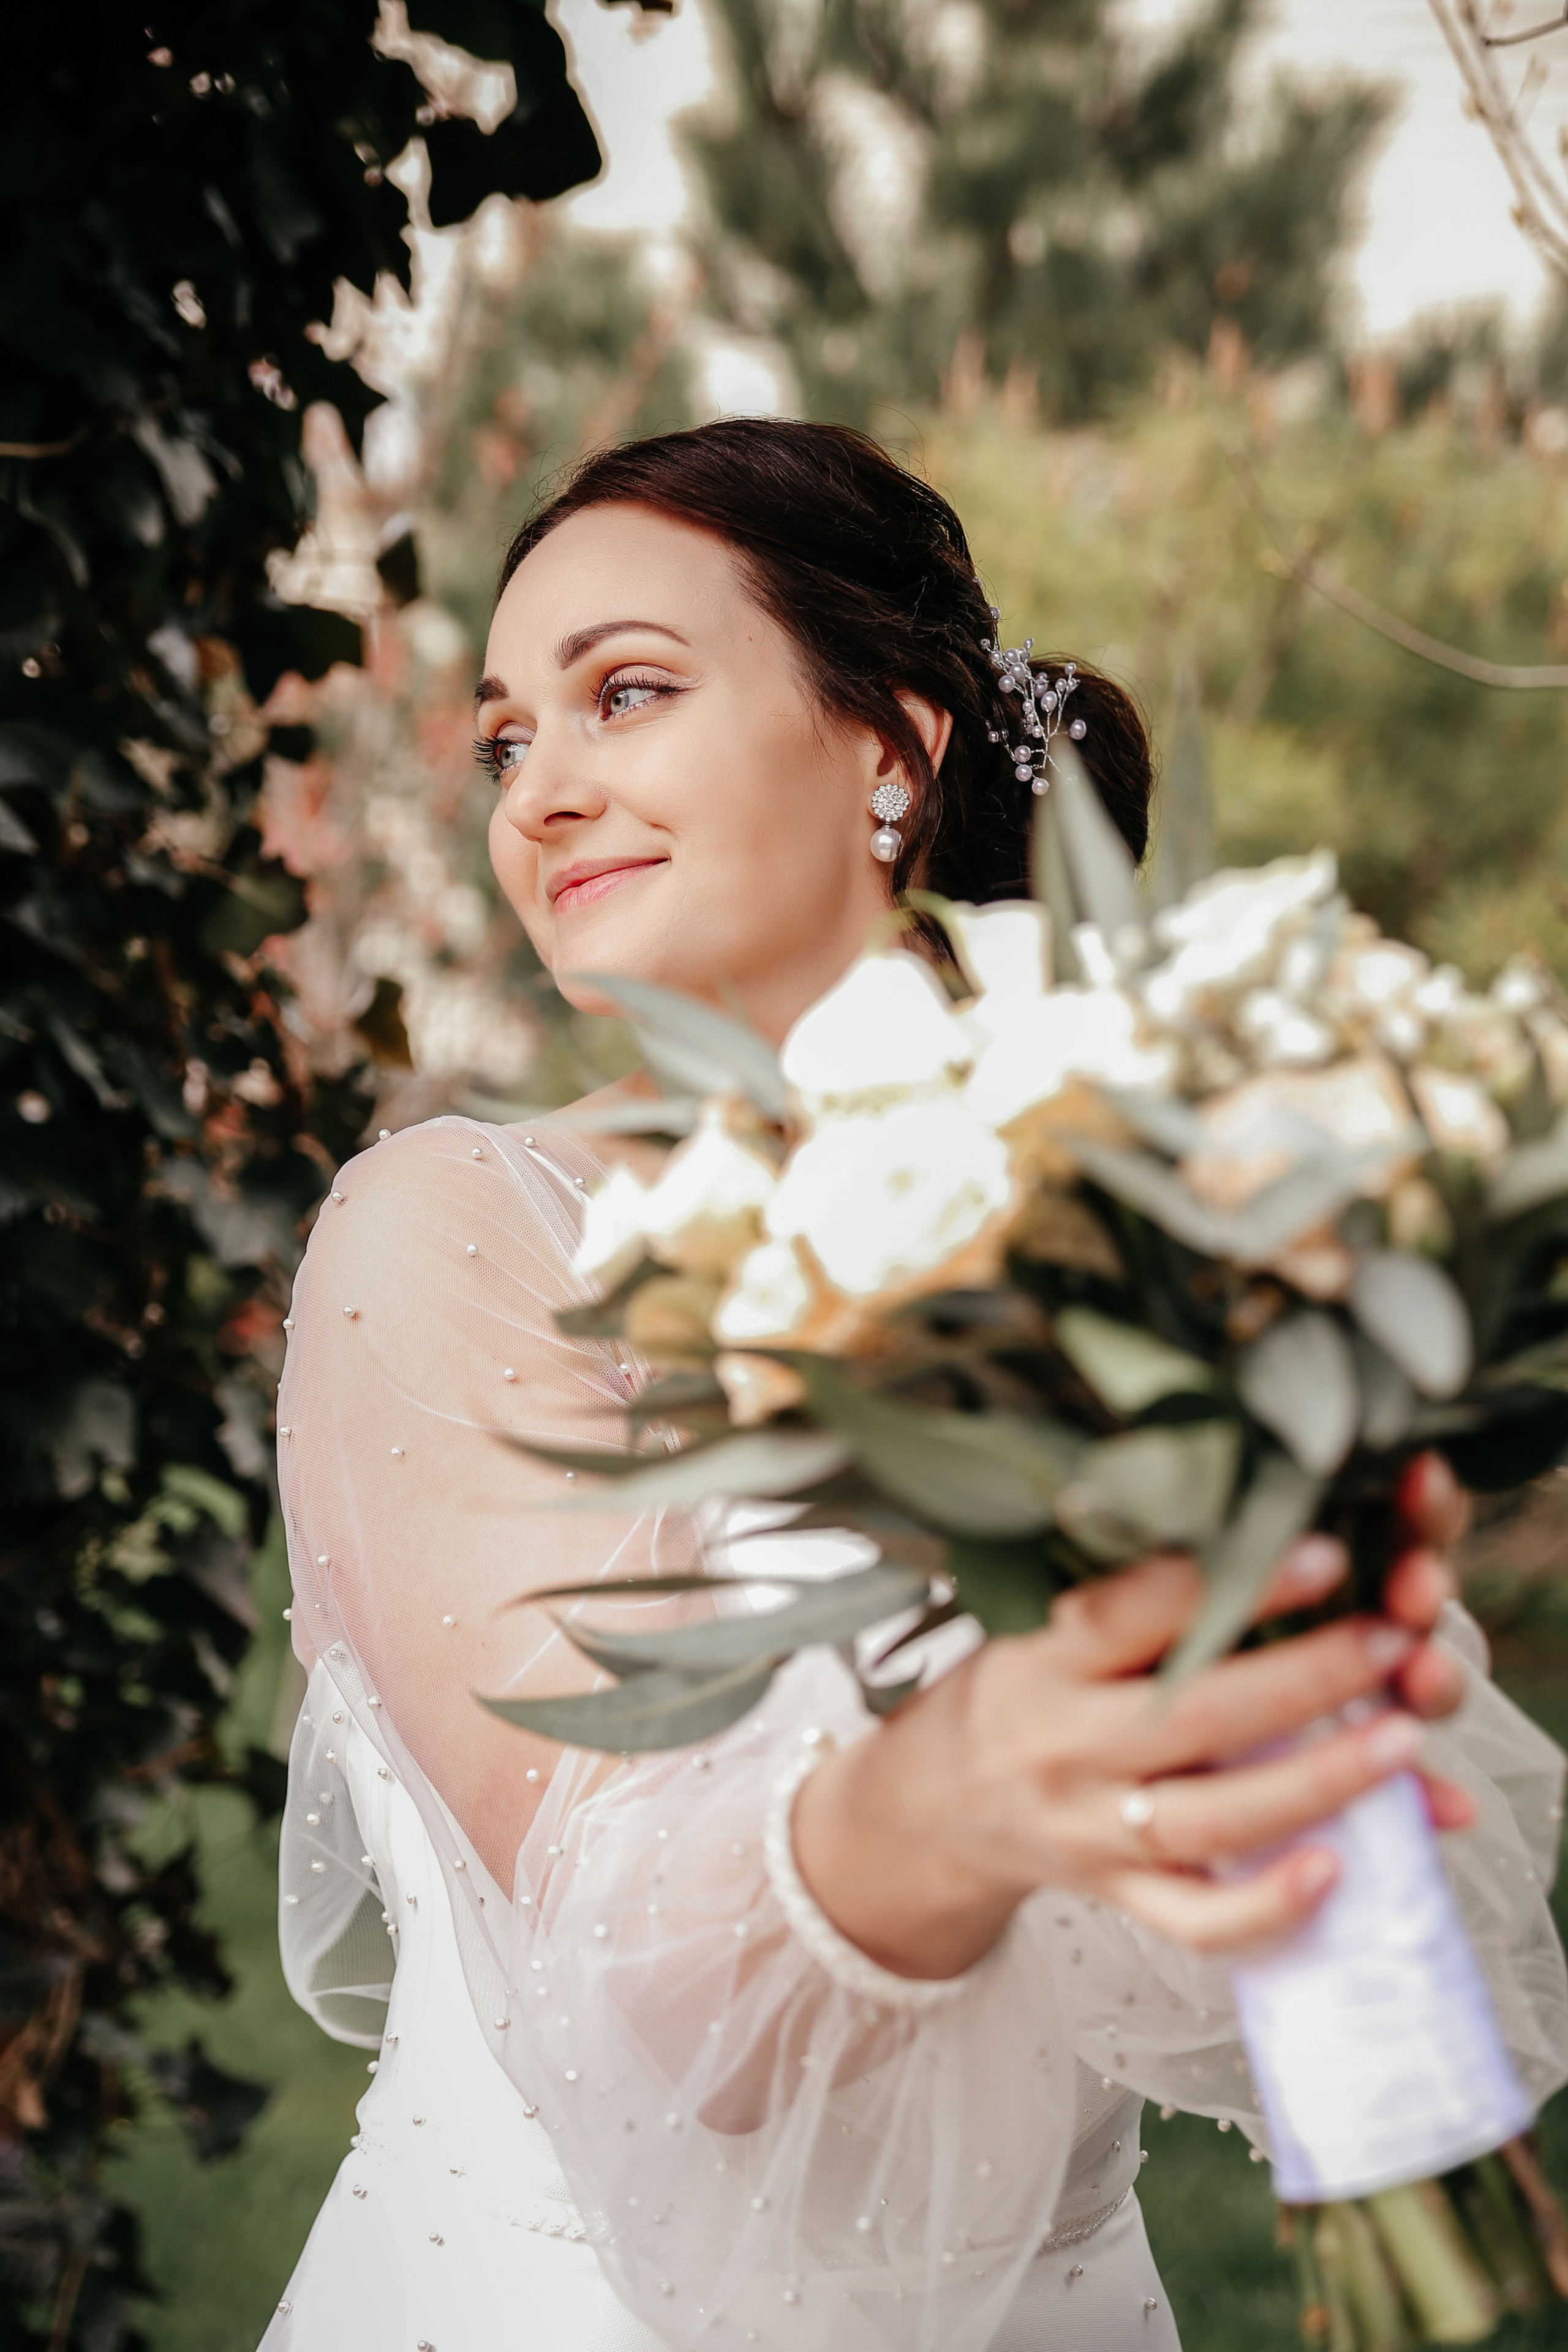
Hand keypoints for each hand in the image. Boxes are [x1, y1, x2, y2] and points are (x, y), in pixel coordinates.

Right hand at [793, 1452, 1475, 1980]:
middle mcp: (1067, 1746)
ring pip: (1210, 1817)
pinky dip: (1267, 1905)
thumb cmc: (1016, 1692)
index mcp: (1046, 1659)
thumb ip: (1131, 1592)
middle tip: (1392, 1638)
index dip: (1227, 1586)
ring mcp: (1093, 1831)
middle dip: (1306, 1677)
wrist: (932, 1807)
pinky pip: (1196, 1919)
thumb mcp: (1039, 1623)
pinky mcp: (1120, 1898)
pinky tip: (1337, 1871)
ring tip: (1402, 1739)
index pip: (1133, 1613)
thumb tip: (1255, 1535)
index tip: (1322, 1550)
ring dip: (1316, 1781)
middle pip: (1192, 1716)